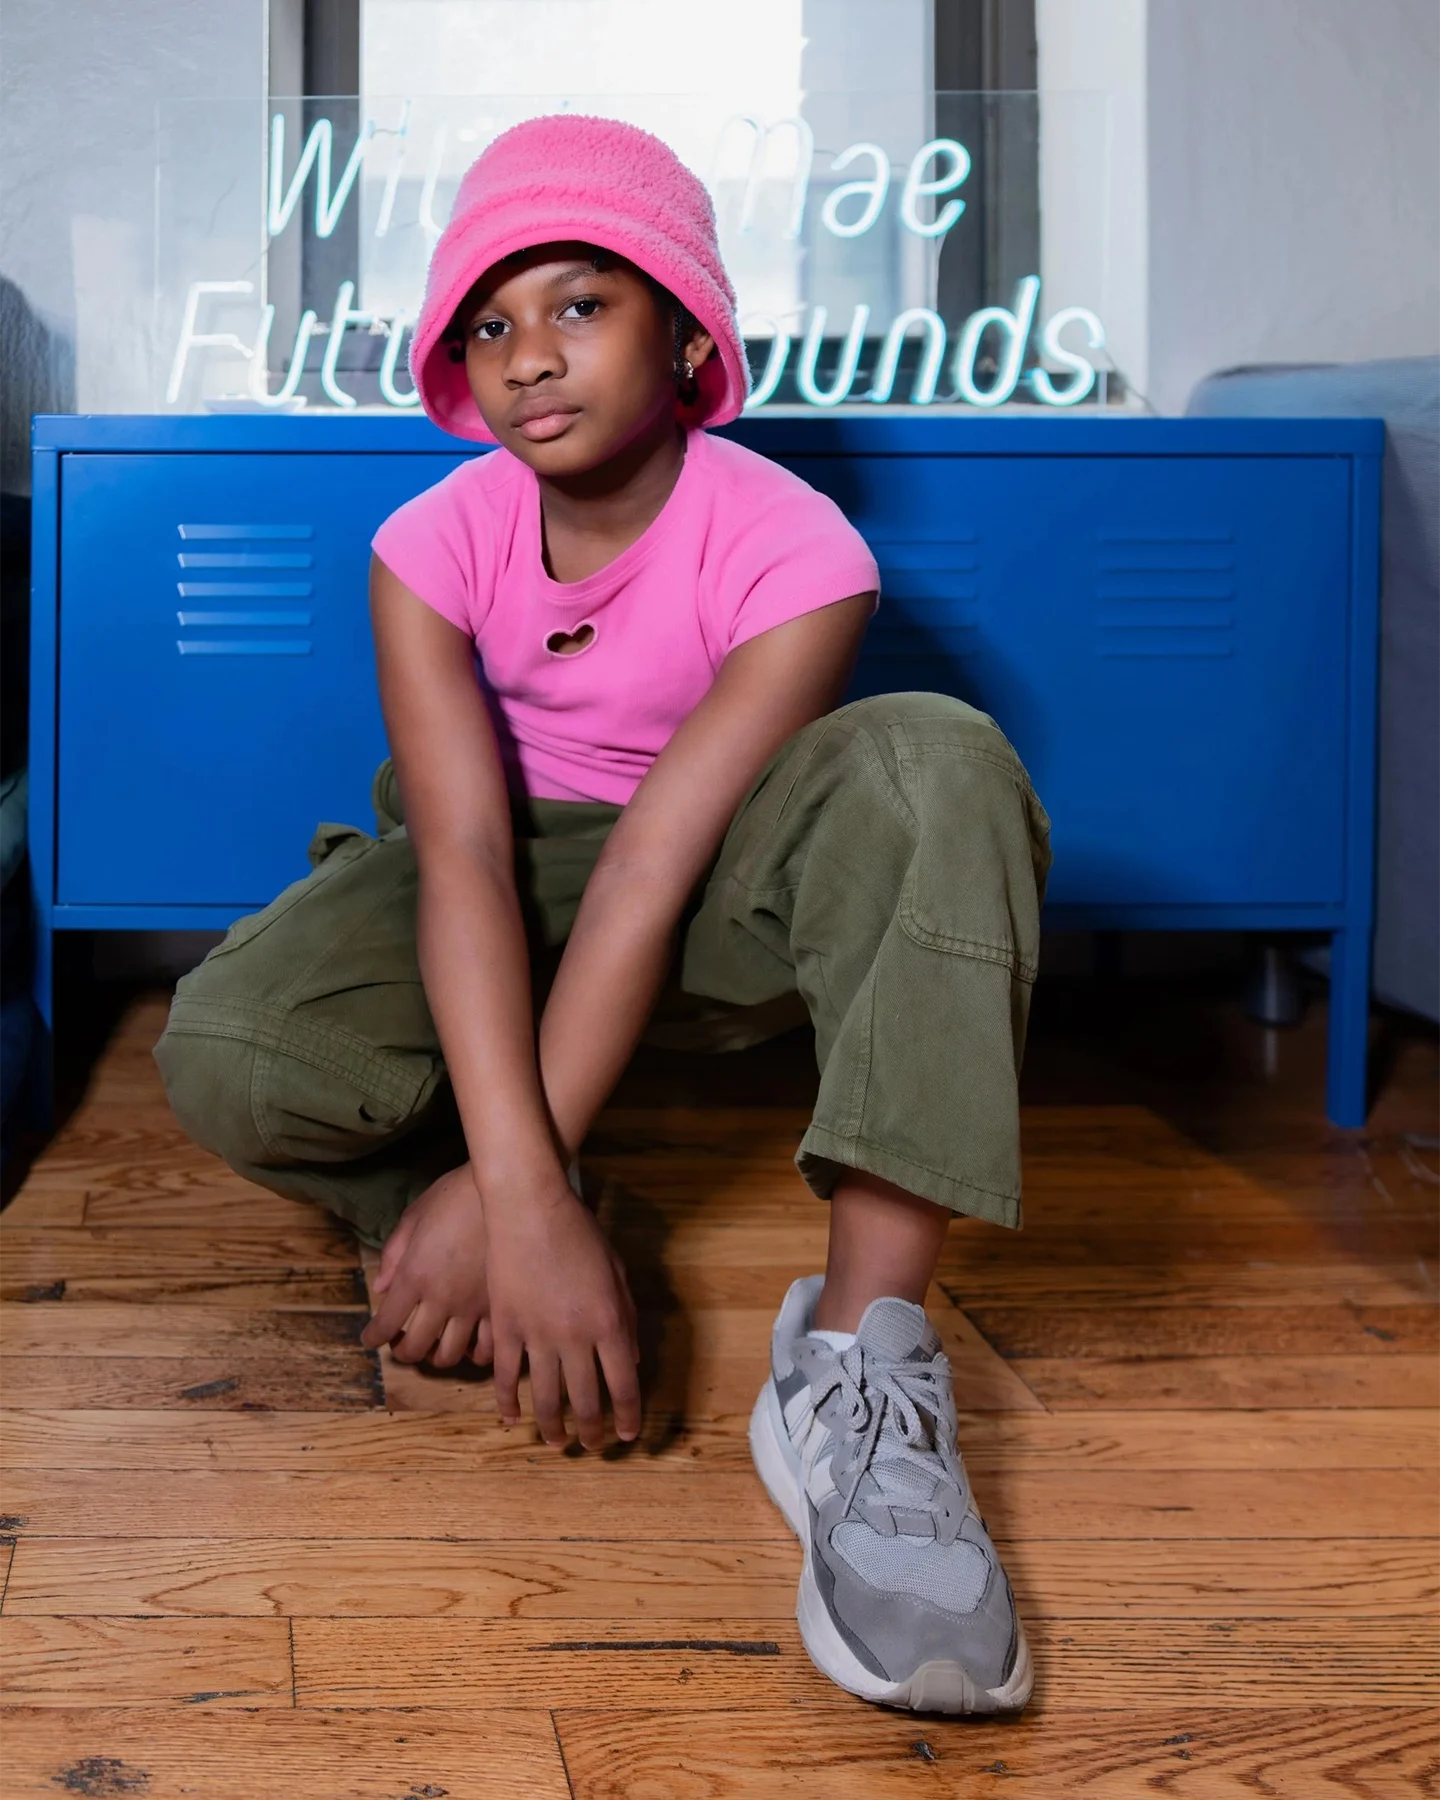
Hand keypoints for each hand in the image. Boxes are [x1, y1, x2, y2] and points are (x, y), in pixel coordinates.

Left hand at [360, 1164, 492, 1366]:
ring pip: (450, 1355)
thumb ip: (394, 1254)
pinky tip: (470, 1342)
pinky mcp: (501, 1306)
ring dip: (436, 1356)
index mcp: (414, 1276)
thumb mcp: (414, 1215)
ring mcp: (473, 1306)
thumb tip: (381, 1288)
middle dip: (402, 1352)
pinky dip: (474, 1353)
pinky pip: (486, 1347)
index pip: (385, 1324)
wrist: (506, 1190)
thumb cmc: (455, 1194)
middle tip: (402, 1343)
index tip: (370, 1338)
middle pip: (415, 1349)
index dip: (372, 1338)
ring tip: (437, 1344)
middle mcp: (441, 1299)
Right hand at [486, 1180, 640, 1449]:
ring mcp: (537, 1336)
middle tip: (593, 1446)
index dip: (628, 1416)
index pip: (624, 1386)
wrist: (529, 1209)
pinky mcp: (507, 1329)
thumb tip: (631, 1360)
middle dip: (592, 1430)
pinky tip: (514, 1420)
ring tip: (558, 1444)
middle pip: (587, 1400)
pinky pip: (506, 1377)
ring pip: (546, 1398)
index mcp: (609, 1324)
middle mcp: (576, 1338)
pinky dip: (509, 1403)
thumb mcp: (617, 1273)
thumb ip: (627, 1319)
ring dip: (553, 1427)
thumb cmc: (580, 1234)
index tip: (627, 1435)